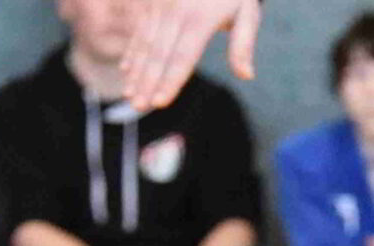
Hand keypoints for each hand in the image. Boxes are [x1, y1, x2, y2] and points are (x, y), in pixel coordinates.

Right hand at [118, 0, 261, 112]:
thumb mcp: (247, 12)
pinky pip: (140, 30)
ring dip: (137, 72)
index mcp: (200, 19)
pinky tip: (126, 71)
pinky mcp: (151, 2)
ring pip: (145, 44)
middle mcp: (176, 12)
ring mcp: (160, 5)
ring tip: (131, 96)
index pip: (183, 57)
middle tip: (140, 108)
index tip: (161, 102)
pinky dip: (132, 52)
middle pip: (159, 54)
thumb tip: (246, 75)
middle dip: (148, 83)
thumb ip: (243, 44)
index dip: (171, 81)